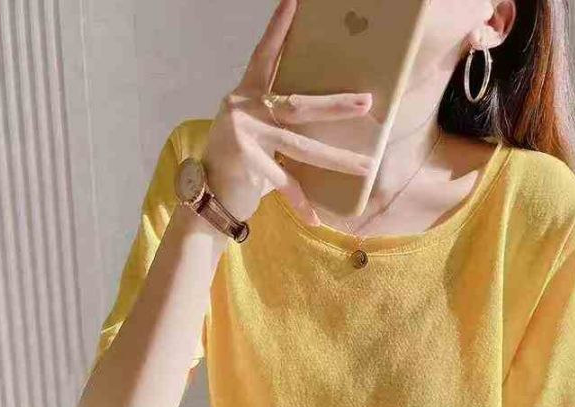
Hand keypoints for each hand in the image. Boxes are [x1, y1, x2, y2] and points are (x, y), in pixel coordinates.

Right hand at [201, 0, 373, 225]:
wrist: (207, 196)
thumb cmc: (236, 163)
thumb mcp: (253, 133)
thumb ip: (277, 121)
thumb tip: (318, 116)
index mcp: (246, 96)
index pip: (265, 56)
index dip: (280, 29)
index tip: (296, 2)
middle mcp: (244, 109)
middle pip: (298, 104)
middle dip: (335, 105)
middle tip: (367, 103)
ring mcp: (245, 135)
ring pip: (301, 145)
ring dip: (337, 158)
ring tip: (367, 165)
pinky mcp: (247, 164)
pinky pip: (286, 184)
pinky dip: (302, 203)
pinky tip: (317, 218)